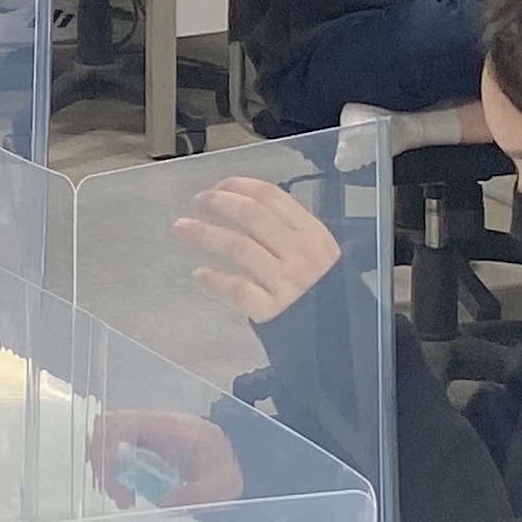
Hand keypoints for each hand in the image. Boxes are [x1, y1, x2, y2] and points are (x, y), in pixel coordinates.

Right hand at [87, 410, 245, 509]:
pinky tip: (124, 494)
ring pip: (108, 435)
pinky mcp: (142, 446)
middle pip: (112, 425)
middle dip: (104, 459)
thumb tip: (164, 502)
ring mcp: (148, 433)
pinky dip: (109, 470)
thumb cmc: (227, 475)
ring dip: (105, 466)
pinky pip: (113, 448)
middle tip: (117, 494)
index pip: (134, 423)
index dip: (114, 444)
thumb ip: (199, 493)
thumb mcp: (224, 486)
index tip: (112, 476)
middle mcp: (159, 424)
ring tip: (123, 498)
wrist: (229, 471)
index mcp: (180, 427)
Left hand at [171, 173, 343, 322]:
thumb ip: (288, 230)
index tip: (217, 186)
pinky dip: (214, 279)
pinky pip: (237, 288)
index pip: (270, 197)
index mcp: (311, 232)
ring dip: (205, 233)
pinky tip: (199, 273)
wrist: (340, 335)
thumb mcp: (317, 252)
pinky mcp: (272, 310)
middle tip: (197, 202)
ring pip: (238, 246)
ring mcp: (286, 282)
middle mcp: (299, 252)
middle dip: (218, 202)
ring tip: (182, 228)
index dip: (238, 186)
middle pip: (250, 215)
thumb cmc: (322, 289)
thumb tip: (243, 204)